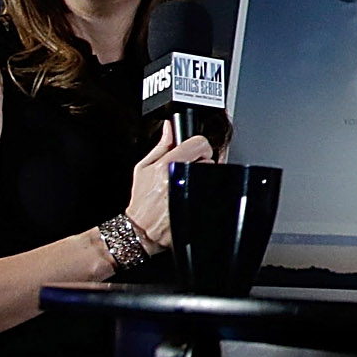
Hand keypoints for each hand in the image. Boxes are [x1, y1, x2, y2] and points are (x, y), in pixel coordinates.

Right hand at [124, 119, 212, 253]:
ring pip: (213, 175)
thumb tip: (169, 127)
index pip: (199, 143)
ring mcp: (192, 194)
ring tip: (188, 186)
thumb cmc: (142, 199)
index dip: (198, 146)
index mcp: (167, 166)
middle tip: (188, 172)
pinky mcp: (200, 206)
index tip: (195, 152)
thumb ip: (161, 146)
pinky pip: (213, 191)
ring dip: (204, 178)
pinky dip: (207, 191)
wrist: (142, 229)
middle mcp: (180, 179)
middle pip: (209, 159)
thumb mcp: (143, 168)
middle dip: (201, 163)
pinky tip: (192, 195)